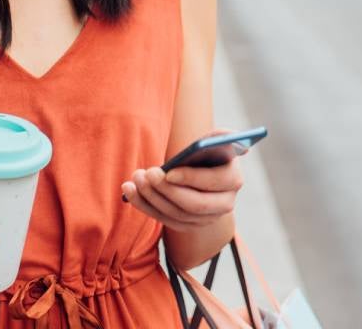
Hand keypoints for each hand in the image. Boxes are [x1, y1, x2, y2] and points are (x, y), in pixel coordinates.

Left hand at [122, 148, 243, 232]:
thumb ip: (219, 137)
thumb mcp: (213, 141)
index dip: (191, 178)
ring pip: (177, 215)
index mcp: (233, 179)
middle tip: (146, 174)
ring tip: (135, 178)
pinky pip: (164, 220)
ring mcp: (206, 219)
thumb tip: (225, 136)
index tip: (168, 172)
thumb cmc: (204, 152)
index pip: (214, 182)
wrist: (198, 169)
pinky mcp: (187, 225)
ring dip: (152, 197)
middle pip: (195, 204)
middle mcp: (225, 203)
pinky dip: (144, 206)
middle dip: (167, 190)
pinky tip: (128, 190)